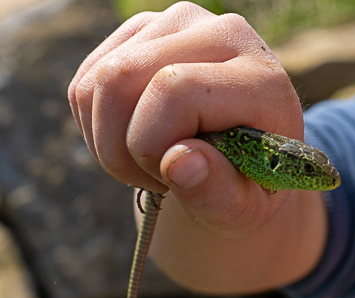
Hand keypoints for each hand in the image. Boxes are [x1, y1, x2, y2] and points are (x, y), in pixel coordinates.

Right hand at [68, 2, 303, 235]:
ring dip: (106, 142)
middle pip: (123, 76)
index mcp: (261, 79)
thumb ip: (219, 193)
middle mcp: (224, 35)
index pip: (175, 91)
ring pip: (97, 79)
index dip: (153, 145)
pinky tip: (134, 142)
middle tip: (154, 177)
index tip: (170, 178)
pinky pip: (86, 81)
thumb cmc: (246, 188)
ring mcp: (182, 24)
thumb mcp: (245, 209)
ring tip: (149, 164)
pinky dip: (96, 127)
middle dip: (120, 148)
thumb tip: (180, 163)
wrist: (242, 162)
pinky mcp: (147, 31)